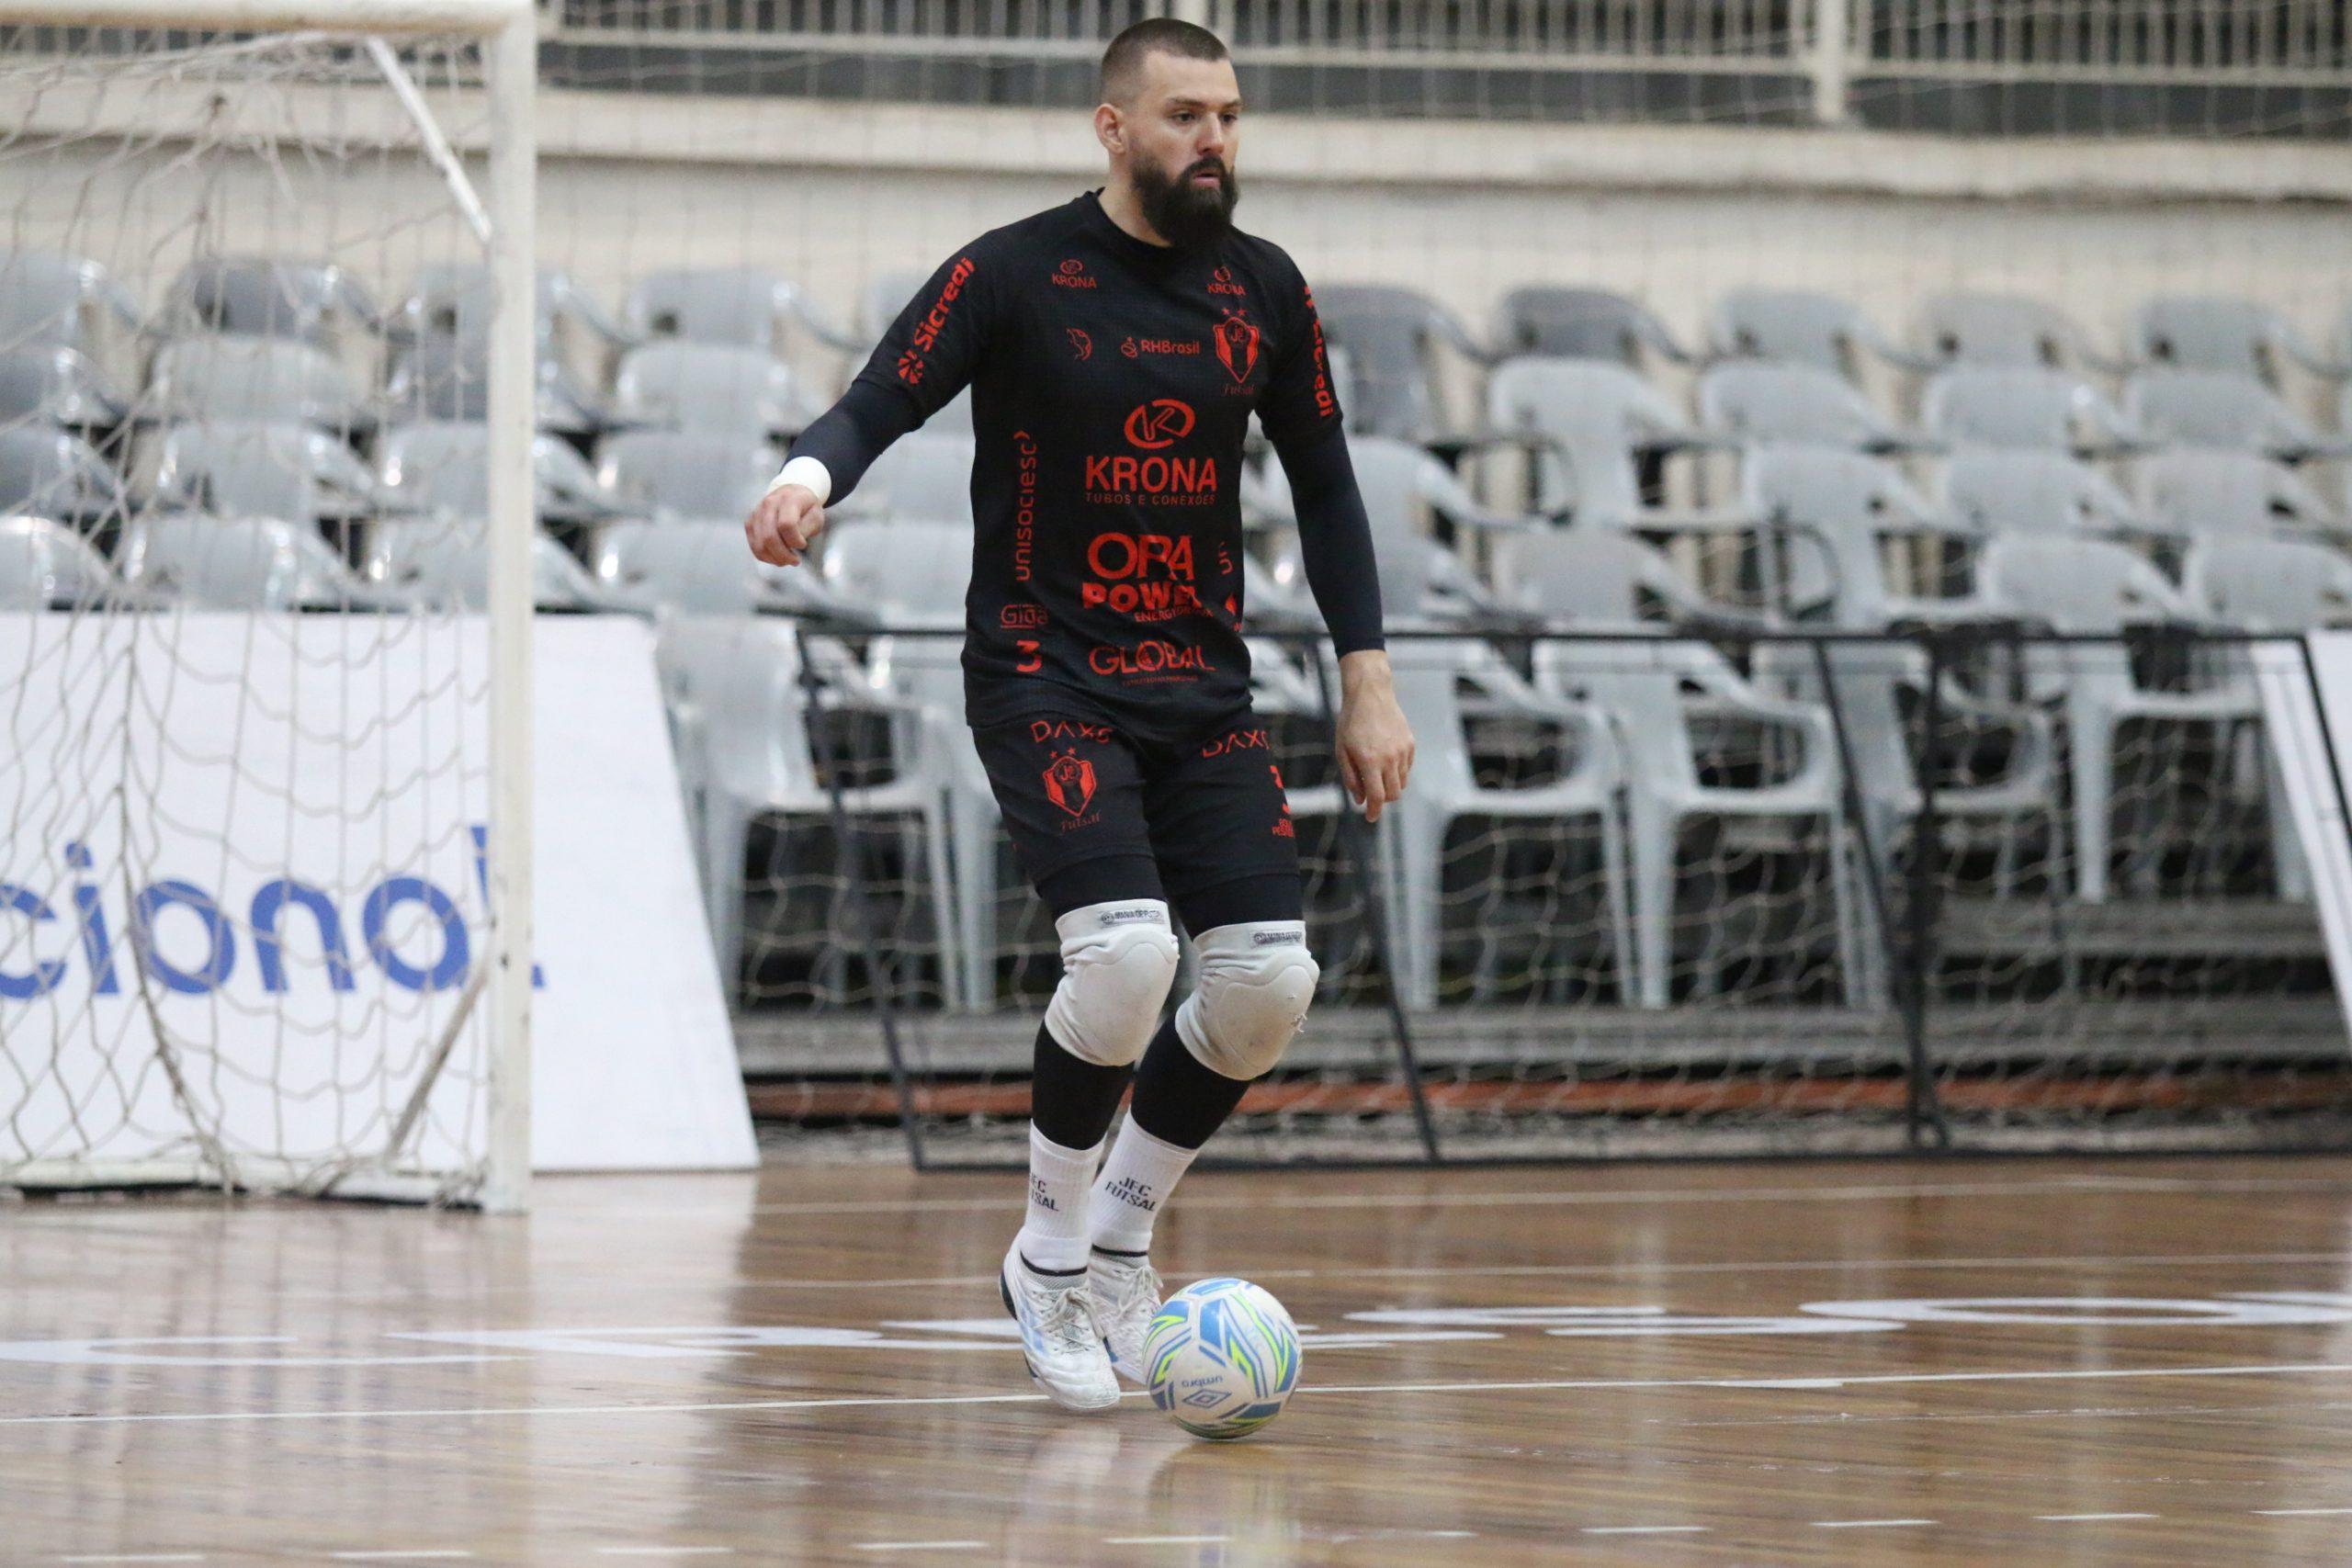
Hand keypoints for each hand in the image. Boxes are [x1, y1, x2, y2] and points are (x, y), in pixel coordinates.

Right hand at [744, 483, 826, 566]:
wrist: (792, 494)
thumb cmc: (807, 508)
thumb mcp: (816, 516)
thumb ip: (805, 529)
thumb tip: (791, 544)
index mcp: (788, 499)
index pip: (786, 525)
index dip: (795, 540)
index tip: (803, 545)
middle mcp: (769, 504)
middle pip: (770, 537)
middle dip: (784, 555)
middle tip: (795, 561)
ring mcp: (756, 513)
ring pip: (760, 544)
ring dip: (775, 558)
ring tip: (787, 560)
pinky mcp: (750, 523)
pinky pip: (754, 546)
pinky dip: (766, 557)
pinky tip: (777, 557)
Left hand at [1335, 649, 1413, 822]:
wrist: (1370, 694)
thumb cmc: (1351, 722)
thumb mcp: (1342, 750)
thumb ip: (1351, 778)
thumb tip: (1360, 799)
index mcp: (1370, 761)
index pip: (1377, 797)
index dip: (1374, 811)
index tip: (1370, 817)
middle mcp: (1389, 758)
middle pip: (1393, 794)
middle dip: (1382, 800)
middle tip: (1371, 796)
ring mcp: (1402, 751)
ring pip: (1402, 783)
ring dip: (1391, 786)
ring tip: (1377, 773)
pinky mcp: (1410, 744)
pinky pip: (1407, 768)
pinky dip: (1398, 772)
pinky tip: (1386, 760)